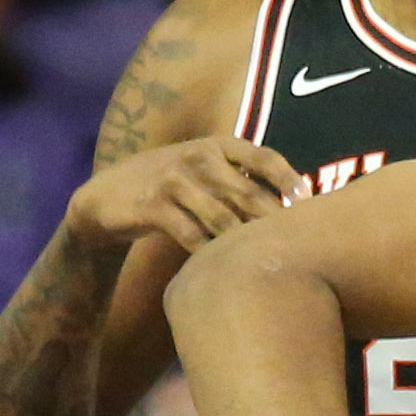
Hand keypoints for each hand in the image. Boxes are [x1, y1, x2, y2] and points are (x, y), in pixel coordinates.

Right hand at [68, 135, 301, 253]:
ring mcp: (174, 180)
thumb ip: (241, 179)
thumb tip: (297, 203)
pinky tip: (222, 270)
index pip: (262, 157)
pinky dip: (209, 254)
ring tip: (262, 265)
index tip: (308, 205)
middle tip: (291, 248)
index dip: (288, 180)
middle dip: (271, 222)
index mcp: (217, 145)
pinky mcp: (153, 206)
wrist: (107, 197)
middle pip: (247, 193)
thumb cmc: (171, 187)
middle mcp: (197, 157)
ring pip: (222, 218)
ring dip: (243, 243)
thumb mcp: (204, 170)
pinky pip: (190, 235)